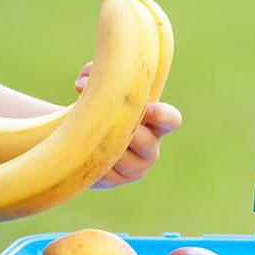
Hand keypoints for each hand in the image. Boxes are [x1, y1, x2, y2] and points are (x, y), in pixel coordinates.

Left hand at [74, 62, 182, 188]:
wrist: (83, 138)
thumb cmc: (99, 105)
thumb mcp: (99, 85)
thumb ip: (94, 74)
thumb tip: (82, 85)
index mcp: (156, 122)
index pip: (172, 120)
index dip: (162, 116)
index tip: (147, 108)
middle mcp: (151, 147)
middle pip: (145, 142)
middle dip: (124, 130)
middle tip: (105, 120)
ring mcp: (135, 168)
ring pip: (124, 159)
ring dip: (106, 146)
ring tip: (89, 133)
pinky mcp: (115, 181)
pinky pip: (106, 172)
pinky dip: (94, 159)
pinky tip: (84, 150)